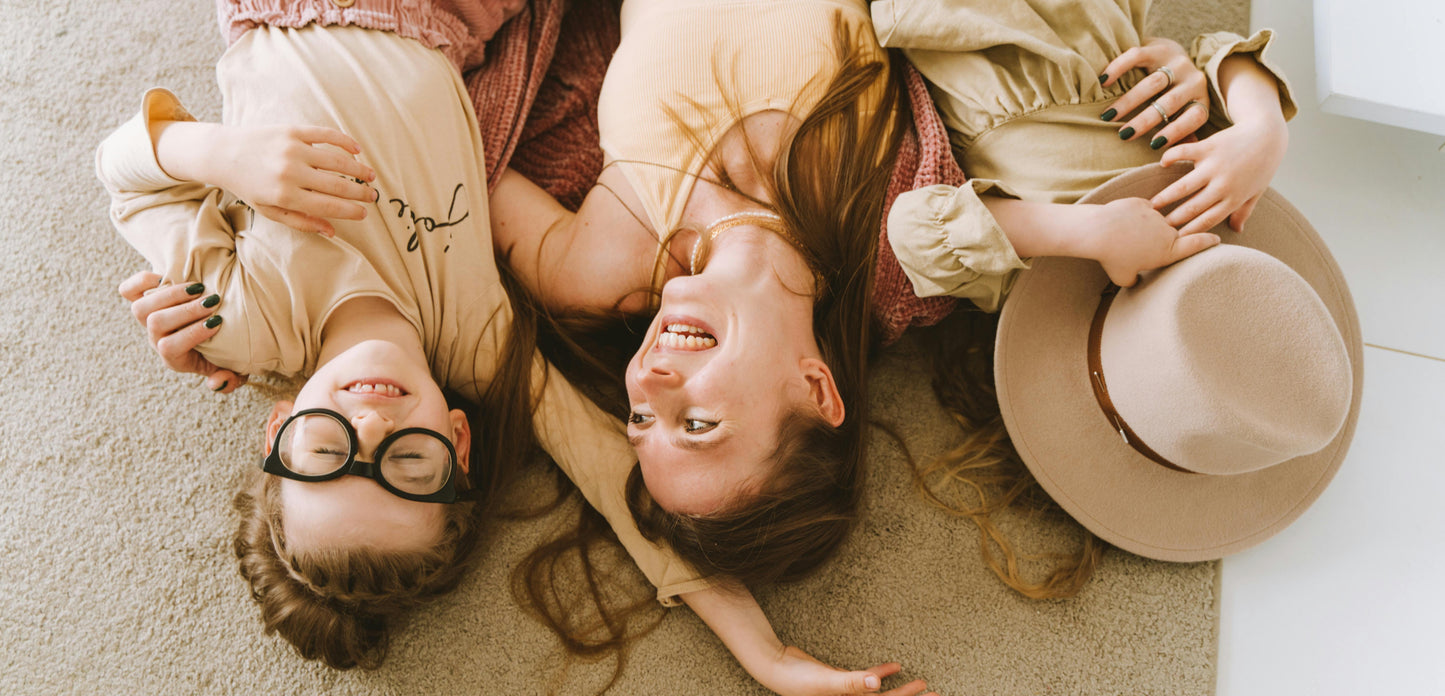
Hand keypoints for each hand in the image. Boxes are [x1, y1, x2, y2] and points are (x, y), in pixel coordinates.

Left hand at [117, 271, 247, 392]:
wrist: (212, 323)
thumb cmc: (224, 348)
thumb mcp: (233, 368)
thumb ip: (229, 380)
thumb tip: (216, 382)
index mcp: (175, 357)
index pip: (170, 348)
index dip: (193, 333)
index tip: (218, 321)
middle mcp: (157, 339)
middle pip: (155, 324)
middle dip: (186, 311)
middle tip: (213, 301)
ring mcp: (147, 319)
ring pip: (141, 308)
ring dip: (170, 295)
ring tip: (198, 288)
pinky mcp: (142, 299)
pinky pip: (128, 291)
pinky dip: (142, 281)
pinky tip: (166, 277)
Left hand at [211, 125, 377, 236]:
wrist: (223, 153)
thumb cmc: (248, 186)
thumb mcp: (270, 210)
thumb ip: (302, 221)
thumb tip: (332, 232)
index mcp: (284, 195)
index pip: (329, 206)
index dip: (351, 211)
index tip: (364, 213)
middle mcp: (290, 172)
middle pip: (338, 184)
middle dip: (360, 192)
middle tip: (372, 196)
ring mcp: (292, 149)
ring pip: (337, 160)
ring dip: (359, 169)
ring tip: (370, 176)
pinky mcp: (292, 130)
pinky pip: (327, 135)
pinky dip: (345, 142)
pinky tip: (357, 151)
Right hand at [754, 647, 934, 695]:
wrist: (775, 665)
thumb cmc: (797, 679)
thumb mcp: (826, 681)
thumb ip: (852, 683)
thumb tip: (878, 683)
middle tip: (936, 695)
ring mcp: (848, 695)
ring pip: (881, 695)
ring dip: (902, 690)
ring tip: (922, 683)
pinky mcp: (842, 682)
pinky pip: (867, 680)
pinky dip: (881, 673)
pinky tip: (896, 666)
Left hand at [1086, 198, 1220, 286]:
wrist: (1099, 231)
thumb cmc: (1110, 257)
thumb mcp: (1123, 277)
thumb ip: (1134, 280)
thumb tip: (1136, 282)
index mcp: (1167, 252)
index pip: (1195, 245)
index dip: (1208, 242)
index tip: (1217, 239)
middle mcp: (1167, 233)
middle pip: (1173, 234)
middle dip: (1161, 239)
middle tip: (1142, 244)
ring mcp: (1156, 217)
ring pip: (1155, 222)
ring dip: (1144, 228)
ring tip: (1125, 235)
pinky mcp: (1143, 204)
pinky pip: (1142, 211)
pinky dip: (1133, 217)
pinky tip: (1120, 223)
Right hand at [1100, 37, 1210, 149]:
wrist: (1173, 54)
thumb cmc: (1174, 94)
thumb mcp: (1182, 112)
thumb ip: (1181, 133)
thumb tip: (1175, 158)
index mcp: (1200, 100)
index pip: (1194, 117)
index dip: (1176, 132)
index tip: (1154, 145)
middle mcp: (1193, 80)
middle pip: (1169, 102)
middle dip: (1145, 120)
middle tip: (1123, 134)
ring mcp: (1177, 62)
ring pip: (1154, 82)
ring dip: (1129, 101)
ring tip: (1109, 116)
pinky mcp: (1159, 47)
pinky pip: (1137, 56)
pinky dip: (1119, 69)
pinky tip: (1104, 82)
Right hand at [1151, 117, 1287, 235]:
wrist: (1268, 134)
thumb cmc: (1262, 164)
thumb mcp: (1256, 191)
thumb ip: (1244, 211)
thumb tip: (1237, 231)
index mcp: (1234, 198)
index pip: (1208, 220)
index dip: (1189, 232)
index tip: (1174, 240)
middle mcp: (1224, 184)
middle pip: (1193, 207)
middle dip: (1173, 219)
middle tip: (1157, 226)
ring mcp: (1215, 166)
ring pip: (1184, 186)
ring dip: (1165, 196)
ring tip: (1151, 205)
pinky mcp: (1209, 147)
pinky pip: (1184, 153)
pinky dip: (1171, 157)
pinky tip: (1163, 164)